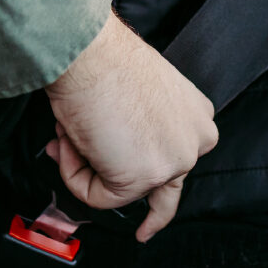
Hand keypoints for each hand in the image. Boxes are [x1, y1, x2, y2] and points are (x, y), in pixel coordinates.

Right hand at [44, 11, 217, 241]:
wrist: (90, 53)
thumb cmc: (105, 62)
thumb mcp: (140, 99)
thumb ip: (136, 133)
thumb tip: (101, 154)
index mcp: (198, 116)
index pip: (179, 158)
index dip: (150, 174)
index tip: (148, 215)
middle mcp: (197, 139)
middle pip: (160, 186)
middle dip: (120, 185)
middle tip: (120, 211)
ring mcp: (175, 160)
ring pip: (124, 191)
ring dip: (86, 168)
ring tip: (69, 134)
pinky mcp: (145, 176)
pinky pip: (99, 197)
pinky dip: (75, 176)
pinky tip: (69, 143)